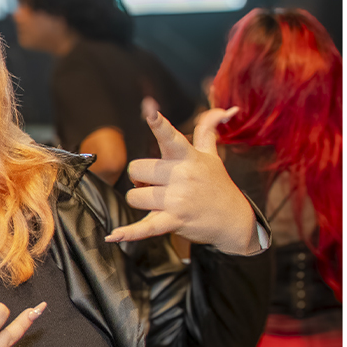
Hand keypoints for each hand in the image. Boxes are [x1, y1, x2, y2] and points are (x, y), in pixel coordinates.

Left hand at [105, 106, 260, 254]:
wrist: (234, 220)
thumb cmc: (217, 185)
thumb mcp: (212, 156)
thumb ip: (208, 131)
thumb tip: (223, 109)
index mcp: (188, 157)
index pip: (171, 136)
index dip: (159, 123)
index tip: (149, 110)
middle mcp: (182, 176)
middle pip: (135, 168)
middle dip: (140, 178)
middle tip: (155, 183)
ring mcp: (178, 200)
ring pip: (133, 195)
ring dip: (141, 200)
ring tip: (159, 201)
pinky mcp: (173, 221)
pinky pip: (145, 227)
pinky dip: (128, 233)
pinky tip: (113, 236)